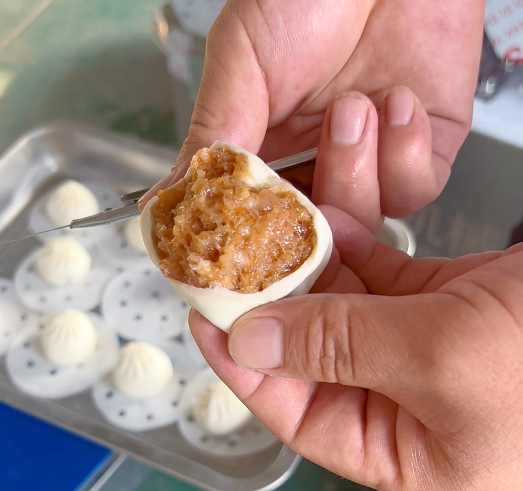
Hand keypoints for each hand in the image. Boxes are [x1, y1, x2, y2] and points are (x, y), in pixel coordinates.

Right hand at [141, 0, 484, 231]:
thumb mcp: (241, 64)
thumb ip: (213, 137)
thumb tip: (165, 199)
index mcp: (270, 152)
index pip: (259, 220)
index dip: (257, 238)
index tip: (251, 245)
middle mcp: (319, 164)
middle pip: (316, 235)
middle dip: (315, 210)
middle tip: (307, 168)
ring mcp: (371, 162)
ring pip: (365, 219)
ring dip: (356, 165)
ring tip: (353, 106)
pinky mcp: (422, 152)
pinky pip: (416, 187)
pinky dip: (405, 151)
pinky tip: (397, 102)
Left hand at [190, 210, 522, 489]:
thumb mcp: (446, 362)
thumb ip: (343, 349)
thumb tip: (254, 344)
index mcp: (398, 447)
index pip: (291, 404)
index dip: (242, 360)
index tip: (203, 313)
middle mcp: (400, 397)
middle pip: (309, 340)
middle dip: (275, 287)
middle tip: (232, 243)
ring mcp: (416, 341)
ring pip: (341, 294)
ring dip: (314, 248)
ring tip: (279, 201)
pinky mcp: (439, 297)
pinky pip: (375, 266)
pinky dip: (353, 236)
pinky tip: (329, 208)